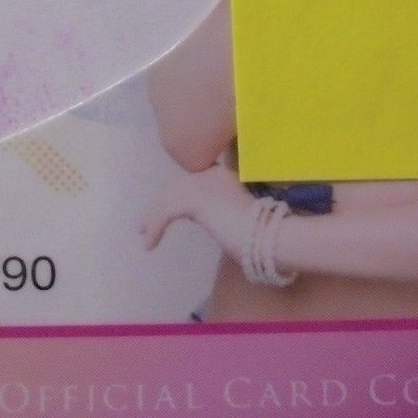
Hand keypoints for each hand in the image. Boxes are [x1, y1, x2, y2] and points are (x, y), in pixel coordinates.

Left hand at [140, 165, 256, 260]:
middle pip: (175, 187)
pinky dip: (155, 227)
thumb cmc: (263, 235)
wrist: (272, 236)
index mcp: (223, 175)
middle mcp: (212, 173)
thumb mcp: (238, 219)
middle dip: (158, 206)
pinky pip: (166, 211)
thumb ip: (221, 213)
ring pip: (168, 198)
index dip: (173, 197)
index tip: (164, 213)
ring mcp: (204, 183)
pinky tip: (150, 244)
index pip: (190, 182)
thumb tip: (208, 220)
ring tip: (145, 237)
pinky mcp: (196, 199)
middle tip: (145, 226)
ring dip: (154, 218)